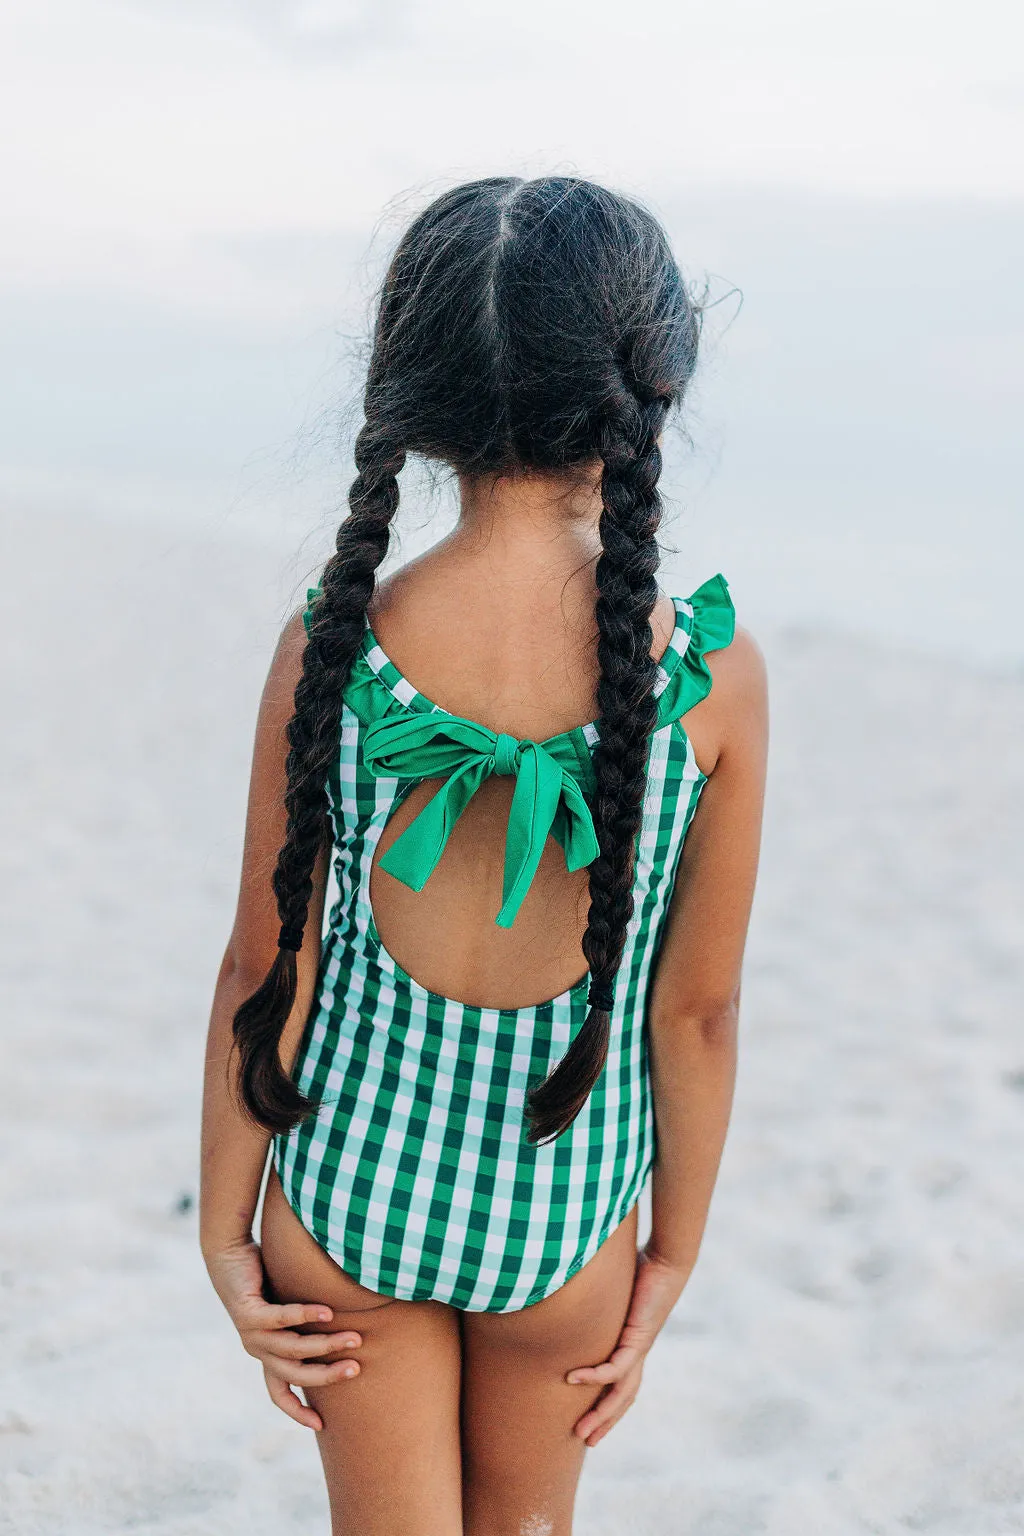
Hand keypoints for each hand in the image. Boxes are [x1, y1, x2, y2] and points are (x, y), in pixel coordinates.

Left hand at [205, 1237, 362, 1430]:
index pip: (278, 1392)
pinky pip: (281, 1318)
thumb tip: (348, 1328)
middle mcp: (257, 1348)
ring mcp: (250, 1333)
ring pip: (292, 1349)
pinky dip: (305, 1315)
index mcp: (265, 1352)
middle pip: (294, 1375)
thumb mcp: (288, 1307)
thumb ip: (308, 1323)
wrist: (227, 1253)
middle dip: (327, 1376)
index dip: (296, 1412)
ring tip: (353, 1337)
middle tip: (356, 1369)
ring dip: (325, 1346)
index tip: (320, 1426)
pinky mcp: (248, 1312)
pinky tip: (327, 1312)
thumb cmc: (264, 1276)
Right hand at [566, 1245, 689, 1446]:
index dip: (608, 1404)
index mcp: (635, 1344)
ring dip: (602, 1414)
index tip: (590, 1419)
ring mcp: (640, 1348)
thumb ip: (597, 1299)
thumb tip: (572, 1289)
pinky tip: (572, 1378)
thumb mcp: (613, 1290)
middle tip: (586, 1441)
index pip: (622, 1383)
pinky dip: (594, 1375)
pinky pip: (615, 1367)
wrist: (668, 1261)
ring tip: (581, 1431)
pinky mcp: (638, 1338)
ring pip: (621, 1392)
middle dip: (605, 1421)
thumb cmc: (642, 1268)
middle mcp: (639, 1352)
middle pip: (624, 1397)